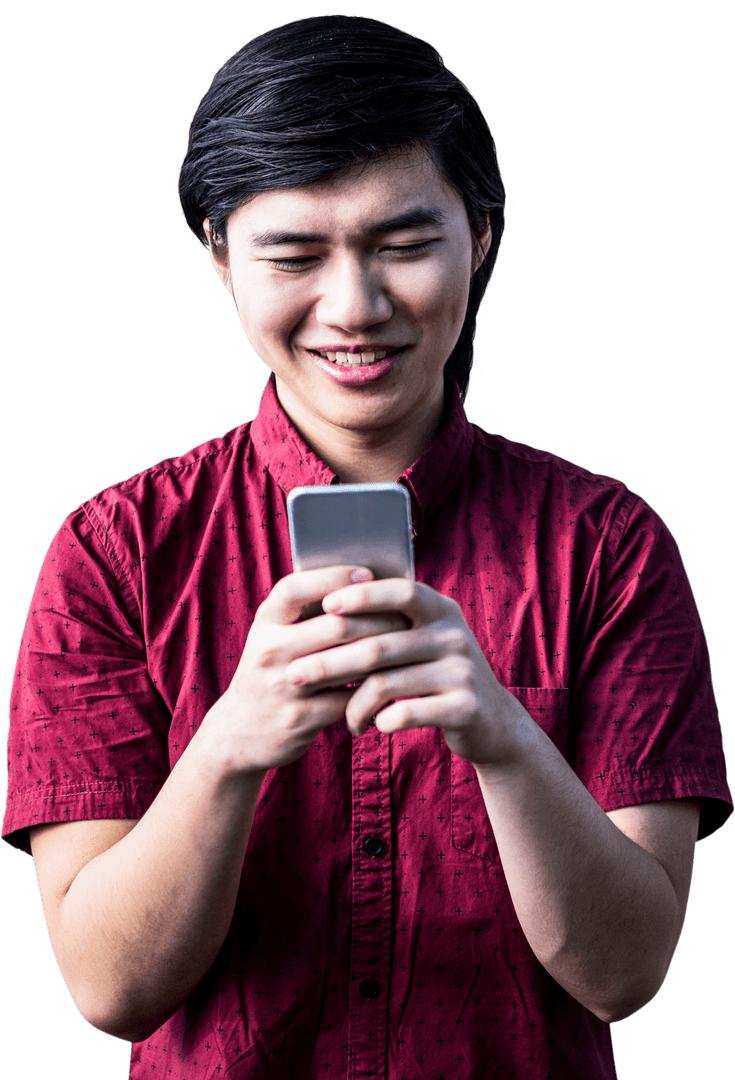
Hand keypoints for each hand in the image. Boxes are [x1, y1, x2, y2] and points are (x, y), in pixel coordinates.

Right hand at [199, 566, 406, 775]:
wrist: (237, 733)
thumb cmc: (268, 672)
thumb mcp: (271, 636)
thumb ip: (302, 612)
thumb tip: (361, 581)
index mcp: (264, 623)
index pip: (295, 588)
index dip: (333, 577)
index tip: (368, 574)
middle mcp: (270, 652)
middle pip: (336, 626)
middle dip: (379, 619)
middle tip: (405, 616)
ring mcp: (285, 687)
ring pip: (350, 663)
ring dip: (384, 653)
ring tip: (406, 644)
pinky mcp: (301, 719)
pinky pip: (351, 699)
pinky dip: (374, 689)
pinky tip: (391, 680)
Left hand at [285, 578, 530, 767]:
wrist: (492, 723)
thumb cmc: (437, 676)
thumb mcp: (424, 640)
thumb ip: (390, 622)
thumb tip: (325, 603)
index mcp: (442, 610)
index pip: (401, 591)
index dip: (363, 596)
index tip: (325, 605)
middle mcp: (454, 636)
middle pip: (380, 645)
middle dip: (330, 662)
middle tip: (295, 675)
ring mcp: (462, 672)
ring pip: (386, 684)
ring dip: (354, 705)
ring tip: (343, 719)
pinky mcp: (465, 708)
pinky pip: (405, 713)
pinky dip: (381, 721)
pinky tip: (372, 727)